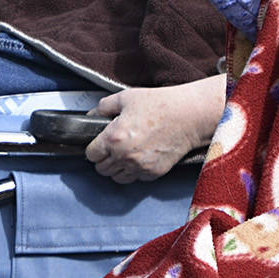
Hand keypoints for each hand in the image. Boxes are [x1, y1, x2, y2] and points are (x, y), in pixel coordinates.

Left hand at [82, 76, 226, 183]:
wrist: (187, 116)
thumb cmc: (159, 104)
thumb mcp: (125, 98)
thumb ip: (103, 107)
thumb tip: (92, 116)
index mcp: (114, 138)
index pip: (91, 154)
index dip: (93, 147)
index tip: (98, 143)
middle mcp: (124, 156)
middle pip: (101, 169)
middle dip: (103, 159)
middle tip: (110, 148)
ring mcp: (139, 167)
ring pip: (116, 178)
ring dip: (116, 168)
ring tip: (123, 154)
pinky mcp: (153, 173)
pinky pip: (135, 178)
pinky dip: (133, 171)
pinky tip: (138, 157)